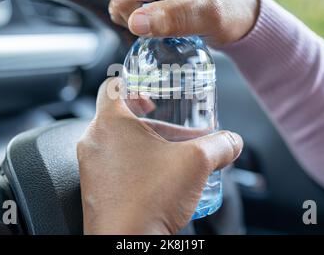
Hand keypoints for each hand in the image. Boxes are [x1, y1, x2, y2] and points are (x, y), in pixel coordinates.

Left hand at [77, 78, 242, 233]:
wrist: (127, 246)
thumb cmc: (149, 199)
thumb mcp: (196, 163)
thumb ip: (219, 146)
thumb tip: (232, 141)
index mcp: (109, 123)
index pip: (111, 86)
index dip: (132, 84)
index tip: (149, 95)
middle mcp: (93, 142)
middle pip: (119, 117)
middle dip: (149, 121)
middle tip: (169, 126)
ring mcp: (90, 167)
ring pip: (116, 142)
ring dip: (143, 143)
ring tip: (170, 154)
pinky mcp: (94, 189)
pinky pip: (112, 165)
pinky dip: (133, 163)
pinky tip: (158, 177)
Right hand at [109, 0, 258, 45]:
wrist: (238, 13)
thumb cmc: (228, 13)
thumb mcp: (206, 18)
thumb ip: (173, 19)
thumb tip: (136, 23)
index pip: (124, 0)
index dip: (143, 21)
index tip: (171, 24)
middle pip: (121, 1)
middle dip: (144, 21)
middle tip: (174, 22)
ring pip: (124, 6)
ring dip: (146, 20)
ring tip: (174, 18)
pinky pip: (132, 6)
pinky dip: (147, 18)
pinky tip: (167, 16)